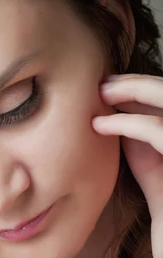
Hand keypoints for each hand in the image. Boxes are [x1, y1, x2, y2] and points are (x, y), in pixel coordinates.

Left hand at [92, 73, 162, 257]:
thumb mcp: (156, 176)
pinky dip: (127, 123)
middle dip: (139, 82)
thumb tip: (122, 120)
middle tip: (104, 81)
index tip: (112, 87)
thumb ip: (146, 149)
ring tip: (101, 93)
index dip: (144, 89)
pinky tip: (102, 126)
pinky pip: (158, 132)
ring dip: (133, 90)